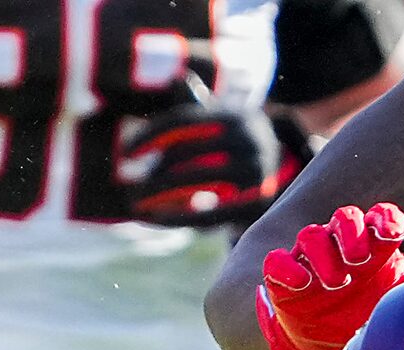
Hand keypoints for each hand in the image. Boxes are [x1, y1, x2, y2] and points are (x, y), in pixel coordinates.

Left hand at [116, 87, 300, 227]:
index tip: (125, 151)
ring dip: (160, 194)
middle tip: (132, 188)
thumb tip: (178, 76)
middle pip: (188, 152)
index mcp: (235, 115)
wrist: (278, 178)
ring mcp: (256, 170)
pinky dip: (176, 218)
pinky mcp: (255, 202)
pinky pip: (208, 213)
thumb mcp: (219, 125)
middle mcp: (249, 138)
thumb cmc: (233, 149)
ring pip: (196, 181)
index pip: (184, 121)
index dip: (151, 134)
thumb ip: (198, 104)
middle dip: (155, 171)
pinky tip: (151, 219)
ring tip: (136, 204)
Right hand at [254, 202, 403, 349]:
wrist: (326, 345)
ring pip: (310, 235)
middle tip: (360, 260)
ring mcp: (309, 261)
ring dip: (323, 254)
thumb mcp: (391, 301)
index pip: (379, 216)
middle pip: (344, 217)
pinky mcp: (283, 281)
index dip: (385, 219)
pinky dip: (285, 269)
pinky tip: (301, 283)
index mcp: (370, 244)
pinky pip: (276, 262)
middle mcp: (339, 245)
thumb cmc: (363, 313)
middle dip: (352, 233)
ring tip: (336, 282)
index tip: (392, 235)